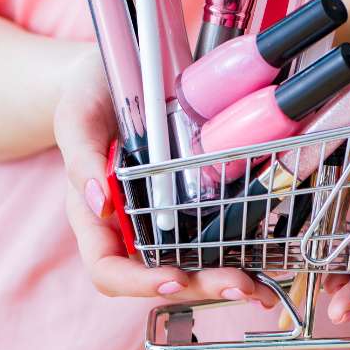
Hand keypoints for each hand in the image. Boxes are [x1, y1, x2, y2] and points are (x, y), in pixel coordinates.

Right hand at [53, 48, 279, 305]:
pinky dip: (245, 253)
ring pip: (195, 265)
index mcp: (96, 217)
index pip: (109, 269)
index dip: (139, 283)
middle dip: (200, 286)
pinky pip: (219, 236)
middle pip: (161, 276)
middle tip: (239, 285)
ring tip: (260, 287)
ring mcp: (168, 217)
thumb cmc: (91, 92)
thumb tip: (100, 203)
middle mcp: (133, 226)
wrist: (128, 62)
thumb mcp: (78, 114)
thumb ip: (81, 156)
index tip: (173, 279)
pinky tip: (271, 261)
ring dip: (227, 280)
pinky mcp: (199, 201)